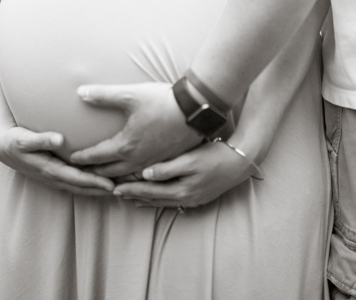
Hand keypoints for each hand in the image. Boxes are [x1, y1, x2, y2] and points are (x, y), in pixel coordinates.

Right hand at [0, 124, 115, 195]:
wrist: (2, 146)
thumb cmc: (14, 140)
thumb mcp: (24, 139)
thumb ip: (41, 139)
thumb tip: (59, 139)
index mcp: (50, 169)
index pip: (77, 178)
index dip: (94, 183)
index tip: (111, 185)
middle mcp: (54, 176)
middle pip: (82, 187)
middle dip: (102, 190)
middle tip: (124, 190)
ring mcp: (54, 177)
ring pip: (80, 186)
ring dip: (97, 189)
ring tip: (118, 188)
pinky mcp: (54, 173)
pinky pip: (75, 181)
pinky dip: (89, 183)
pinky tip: (101, 180)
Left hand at [69, 82, 200, 175]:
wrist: (195, 110)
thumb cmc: (162, 101)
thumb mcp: (131, 94)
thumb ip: (104, 95)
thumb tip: (81, 92)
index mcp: (125, 146)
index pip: (96, 156)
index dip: (81, 158)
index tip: (70, 159)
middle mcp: (137, 160)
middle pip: (108, 172)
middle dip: (92, 173)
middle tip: (79, 174)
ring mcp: (152, 164)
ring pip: (125, 178)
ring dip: (111, 179)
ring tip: (102, 179)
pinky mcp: (165, 162)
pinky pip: (142, 177)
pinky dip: (130, 179)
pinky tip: (130, 175)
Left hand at [109, 140, 255, 208]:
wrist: (241, 160)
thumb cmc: (216, 155)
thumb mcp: (191, 159)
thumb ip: (168, 168)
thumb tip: (146, 174)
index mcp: (182, 190)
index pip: (150, 191)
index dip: (132, 188)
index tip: (114, 187)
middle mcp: (185, 198)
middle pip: (154, 199)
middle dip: (134, 195)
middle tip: (115, 193)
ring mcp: (192, 198)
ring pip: (162, 201)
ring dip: (145, 198)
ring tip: (129, 197)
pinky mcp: (197, 194)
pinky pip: (172, 199)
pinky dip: (159, 198)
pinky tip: (154, 195)